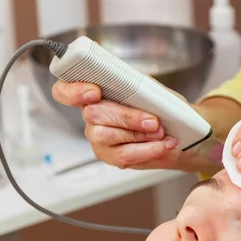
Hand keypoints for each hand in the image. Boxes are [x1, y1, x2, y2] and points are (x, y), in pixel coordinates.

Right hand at [52, 80, 180, 169]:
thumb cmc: (159, 107)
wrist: (176, 131)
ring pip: (107, 136)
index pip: (64, 91)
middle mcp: (91, 115)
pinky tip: (164, 144)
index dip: (73, 91)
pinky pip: (124, 155)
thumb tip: (133, 85)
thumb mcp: (150, 88)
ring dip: (139, 134)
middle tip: (153, 121)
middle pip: (93, 114)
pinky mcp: (110, 157)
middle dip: (126, 117)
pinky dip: (148, 149)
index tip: (95, 92)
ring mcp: (98, 137)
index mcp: (93, 92)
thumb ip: (137, 84)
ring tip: (161, 133)